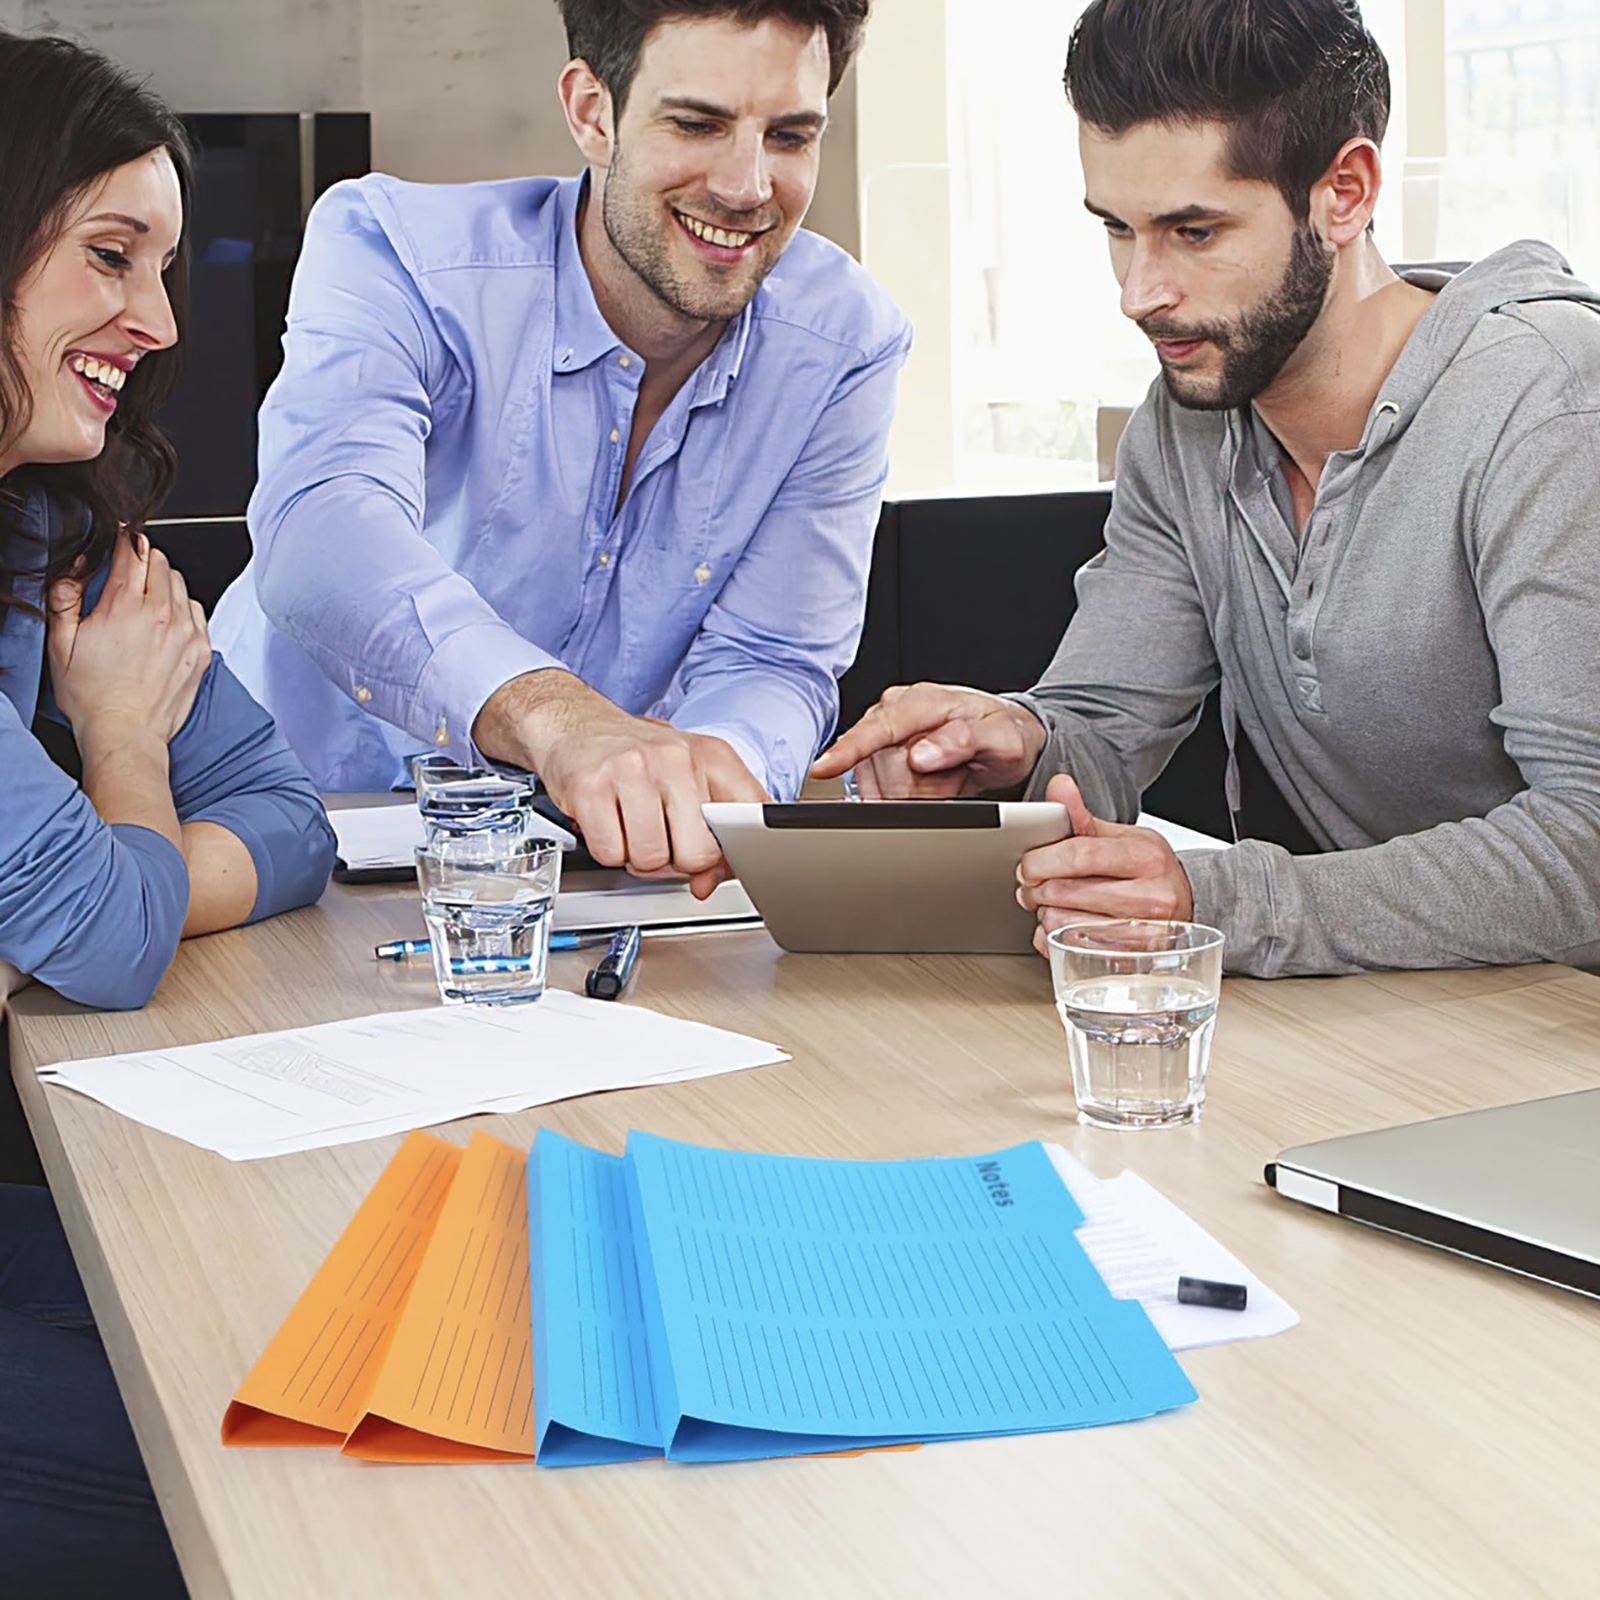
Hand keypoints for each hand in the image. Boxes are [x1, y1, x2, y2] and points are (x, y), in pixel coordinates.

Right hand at [47, 531, 211, 751]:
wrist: (126, 732)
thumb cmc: (92, 696)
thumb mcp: (60, 644)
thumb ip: (64, 598)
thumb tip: (76, 568)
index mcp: (125, 608)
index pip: (133, 550)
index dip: (124, 541)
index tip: (119, 541)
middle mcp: (162, 616)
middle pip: (160, 562)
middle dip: (143, 562)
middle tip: (127, 578)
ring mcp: (186, 633)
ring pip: (181, 584)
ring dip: (163, 585)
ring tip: (144, 605)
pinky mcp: (201, 650)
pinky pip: (197, 611)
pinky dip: (182, 609)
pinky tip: (165, 623)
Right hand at [472, 670, 766, 894]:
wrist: (575, 724)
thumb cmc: (637, 759)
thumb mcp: (688, 781)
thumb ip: (712, 833)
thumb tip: (708, 883)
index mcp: (711, 756)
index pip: (749, 817)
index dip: (733, 853)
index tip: (718, 860)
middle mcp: (676, 758)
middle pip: (698, 853)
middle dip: (677, 861)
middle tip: (662, 839)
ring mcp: (633, 769)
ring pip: (651, 859)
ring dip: (637, 856)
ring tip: (631, 827)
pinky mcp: (591, 786)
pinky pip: (611, 853)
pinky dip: (607, 850)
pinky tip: (607, 822)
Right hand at [810, 682, 1046, 797]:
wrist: (1006, 737)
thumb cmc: (1004, 734)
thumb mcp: (1001, 740)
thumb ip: (963, 742)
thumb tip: (920, 754)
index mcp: (925, 701)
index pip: (880, 726)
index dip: (850, 749)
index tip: (825, 767)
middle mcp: (897, 710)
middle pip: (880, 768)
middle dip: (916, 788)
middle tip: (954, 779)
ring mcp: (886, 732)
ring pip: (877, 783)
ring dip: (912, 793)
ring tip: (946, 778)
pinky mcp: (880, 753)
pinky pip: (879, 789)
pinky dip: (907, 796)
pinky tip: (931, 783)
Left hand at [1017, 774, 1194, 955]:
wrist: (1186, 903)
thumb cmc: (1150, 870)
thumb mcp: (1123, 837)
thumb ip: (1083, 816)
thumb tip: (1059, 787)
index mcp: (1146, 856)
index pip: (1079, 855)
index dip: (1041, 860)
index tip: (1027, 865)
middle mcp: (1151, 896)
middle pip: (1067, 892)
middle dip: (1036, 889)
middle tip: (1032, 886)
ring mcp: (1143, 933)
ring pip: (1065, 925)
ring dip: (1045, 915)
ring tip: (1052, 905)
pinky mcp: (1131, 960)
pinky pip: (1074, 951)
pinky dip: (1055, 939)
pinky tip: (1061, 926)